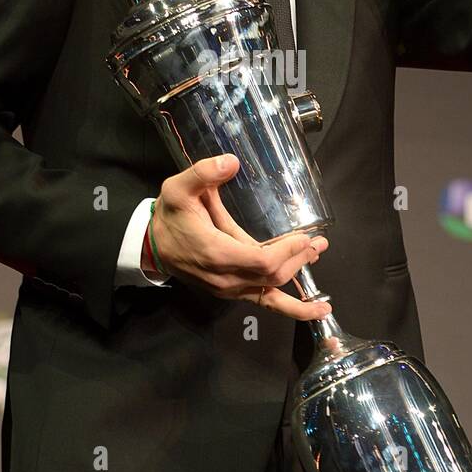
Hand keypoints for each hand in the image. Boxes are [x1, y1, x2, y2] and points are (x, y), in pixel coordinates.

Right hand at [147, 153, 331, 320]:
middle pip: (273, 277)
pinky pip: (266, 304)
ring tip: (318, 258)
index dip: (288, 251)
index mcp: (217, 254)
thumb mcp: (178, 188)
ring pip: (273, 292)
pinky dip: (293, 309)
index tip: (305, 236)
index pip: (262, 261)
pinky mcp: (233, 293)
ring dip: (300, 279)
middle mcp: (226, 279)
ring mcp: (230, 290)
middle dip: (299, 259)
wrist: (152, 247)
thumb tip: (232, 162)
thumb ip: (203, 173)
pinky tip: (315, 308)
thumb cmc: (169, 217)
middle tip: (319, 242)